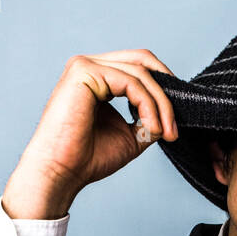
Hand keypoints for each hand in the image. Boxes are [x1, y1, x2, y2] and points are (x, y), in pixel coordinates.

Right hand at [2, 49, 177, 218]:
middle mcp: (89, 66)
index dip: (162, 91)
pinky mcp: (84, 72)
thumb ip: (147, 118)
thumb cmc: (87, 159)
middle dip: (166, 91)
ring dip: (160, 105)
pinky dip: (148, 105)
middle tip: (175, 126)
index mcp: (97, 77)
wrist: (61, 173)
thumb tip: (169, 112)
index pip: (138, 68)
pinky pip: (130, 82)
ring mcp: (85, 65)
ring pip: (140, 72)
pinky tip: (152, 128)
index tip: (173, 127)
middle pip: (142, 61)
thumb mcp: (130, 136)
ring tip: (164, 133)